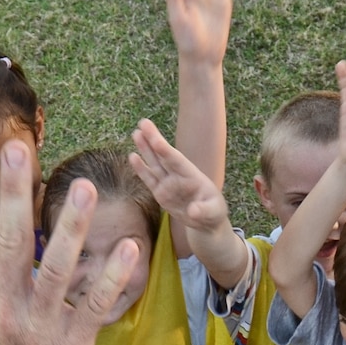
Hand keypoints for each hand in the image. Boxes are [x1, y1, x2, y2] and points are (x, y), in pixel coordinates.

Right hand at [0, 143, 132, 344]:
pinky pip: (94, 304)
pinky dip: (112, 276)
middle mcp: (5, 311)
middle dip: (15, 196)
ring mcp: (41, 328)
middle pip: (11, 245)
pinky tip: (128, 246)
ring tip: (82, 187)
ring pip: (56, 270)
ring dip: (69, 227)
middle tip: (22, 151)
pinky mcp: (74, 344)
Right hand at [128, 119, 230, 236]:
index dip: (165, 150)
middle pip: (163, 156)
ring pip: (154, 163)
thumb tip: (192, 212)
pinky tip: (132, 156)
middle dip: (153, 140)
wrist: (206, 222)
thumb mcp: (213, 212)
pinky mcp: (160, 193)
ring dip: (145, 149)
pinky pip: (148, 179)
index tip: (156, 139)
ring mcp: (168, 183)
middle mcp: (178, 176)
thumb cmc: (213, 212)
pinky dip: (140, 168)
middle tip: (143, 123)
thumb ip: (203, 210)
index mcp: (191, 175)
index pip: (176, 160)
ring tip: (136, 133)